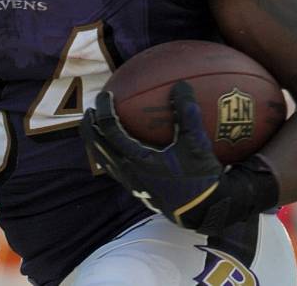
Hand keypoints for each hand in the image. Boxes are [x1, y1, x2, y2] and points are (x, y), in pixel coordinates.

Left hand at [81, 81, 277, 233]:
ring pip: (104, 161)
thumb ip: (187, 113)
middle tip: (89, 110)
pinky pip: (117, 170)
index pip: (109, 129)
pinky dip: (112, 154)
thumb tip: (181, 85)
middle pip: (98, 146)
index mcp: (135, 159)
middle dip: (90, 127)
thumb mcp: (196, 143)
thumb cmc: (201, 178)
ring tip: (98, 129)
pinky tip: (123, 149)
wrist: (206, 212)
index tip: (105, 94)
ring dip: (98, 143)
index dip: (104, 109)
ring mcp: (132, 184)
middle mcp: (128, 173)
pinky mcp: (140, 191)